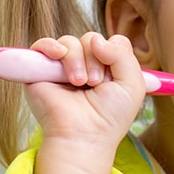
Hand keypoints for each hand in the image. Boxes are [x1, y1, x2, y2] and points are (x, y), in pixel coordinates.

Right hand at [24, 33, 145, 146]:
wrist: (84, 135)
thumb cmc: (109, 117)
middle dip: (96, 60)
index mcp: (107, 68)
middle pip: (91, 39)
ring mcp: (62, 67)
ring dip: (77, 60)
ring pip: (69, 42)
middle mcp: (85, 65)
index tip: (112, 76)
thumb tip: (96, 39)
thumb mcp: (132, 84)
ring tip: (78, 83)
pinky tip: (58, 56)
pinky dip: (50, 46)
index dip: (114, 53)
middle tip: (95, 84)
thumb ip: (123, 54)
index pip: (112, 41)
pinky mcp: (40, 70)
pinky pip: (41, 44)